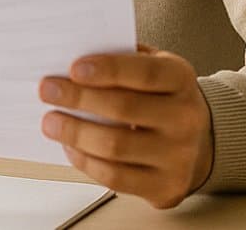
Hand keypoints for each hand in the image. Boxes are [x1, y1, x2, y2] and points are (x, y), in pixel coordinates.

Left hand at [38, 44, 212, 208]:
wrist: (199, 142)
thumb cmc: (162, 98)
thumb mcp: (153, 67)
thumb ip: (121, 59)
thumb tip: (73, 59)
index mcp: (182, 80)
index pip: (146, 72)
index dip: (108, 69)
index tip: (74, 68)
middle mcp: (185, 118)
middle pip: (124, 109)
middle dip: (78, 98)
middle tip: (47, 90)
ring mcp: (178, 156)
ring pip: (115, 146)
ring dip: (74, 133)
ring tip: (51, 122)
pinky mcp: (165, 186)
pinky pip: (115, 178)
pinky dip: (86, 161)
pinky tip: (71, 147)